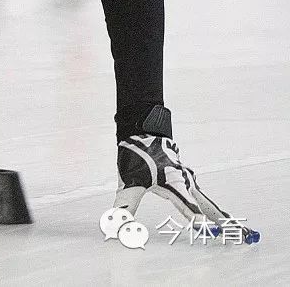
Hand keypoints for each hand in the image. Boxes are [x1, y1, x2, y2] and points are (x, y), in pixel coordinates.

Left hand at [115, 133, 258, 242]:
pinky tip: (214, 216)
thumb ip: (126, 204)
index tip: (212, 235)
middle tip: (247, 235)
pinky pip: (201, 196)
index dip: (200, 223)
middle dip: (226, 222)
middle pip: (210, 206)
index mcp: (176, 184)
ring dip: (220, 216)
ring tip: (235, 229)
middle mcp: (186, 183)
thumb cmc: (136, 155)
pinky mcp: (185, 178)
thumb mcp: (128, 181)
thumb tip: (118, 222)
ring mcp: (188, 180)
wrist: (142, 131)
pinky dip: (210, 208)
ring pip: (207, 201)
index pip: (191, 209)